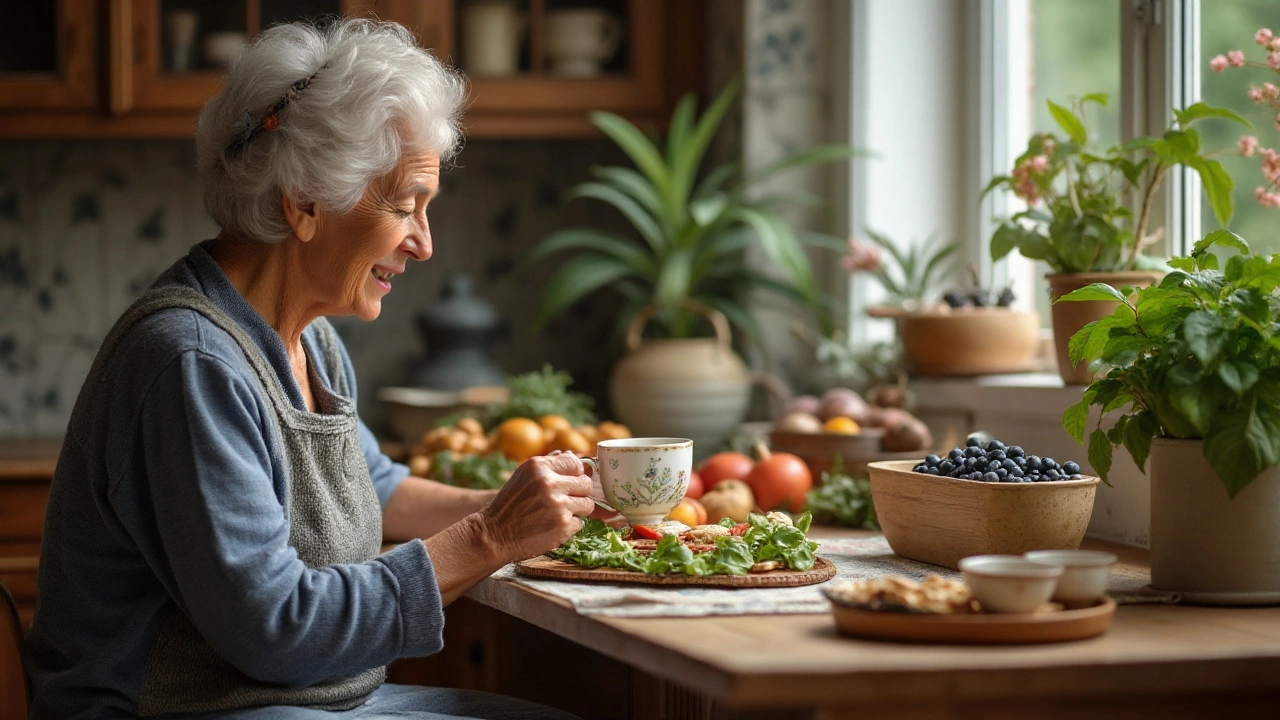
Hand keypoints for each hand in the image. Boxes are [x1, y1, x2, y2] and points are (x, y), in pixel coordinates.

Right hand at [478, 452, 594, 562]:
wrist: (494, 535)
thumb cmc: (510, 504)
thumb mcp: (524, 475)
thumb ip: (550, 464)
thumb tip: (575, 455)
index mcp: (539, 466)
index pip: (576, 463)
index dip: (575, 474)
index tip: (569, 482)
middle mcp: (550, 483)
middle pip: (586, 484)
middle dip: (578, 493)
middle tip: (563, 500)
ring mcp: (558, 505)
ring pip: (587, 504)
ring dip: (576, 511)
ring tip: (557, 513)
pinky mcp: (563, 526)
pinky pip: (580, 523)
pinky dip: (569, 526)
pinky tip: (552, 526)